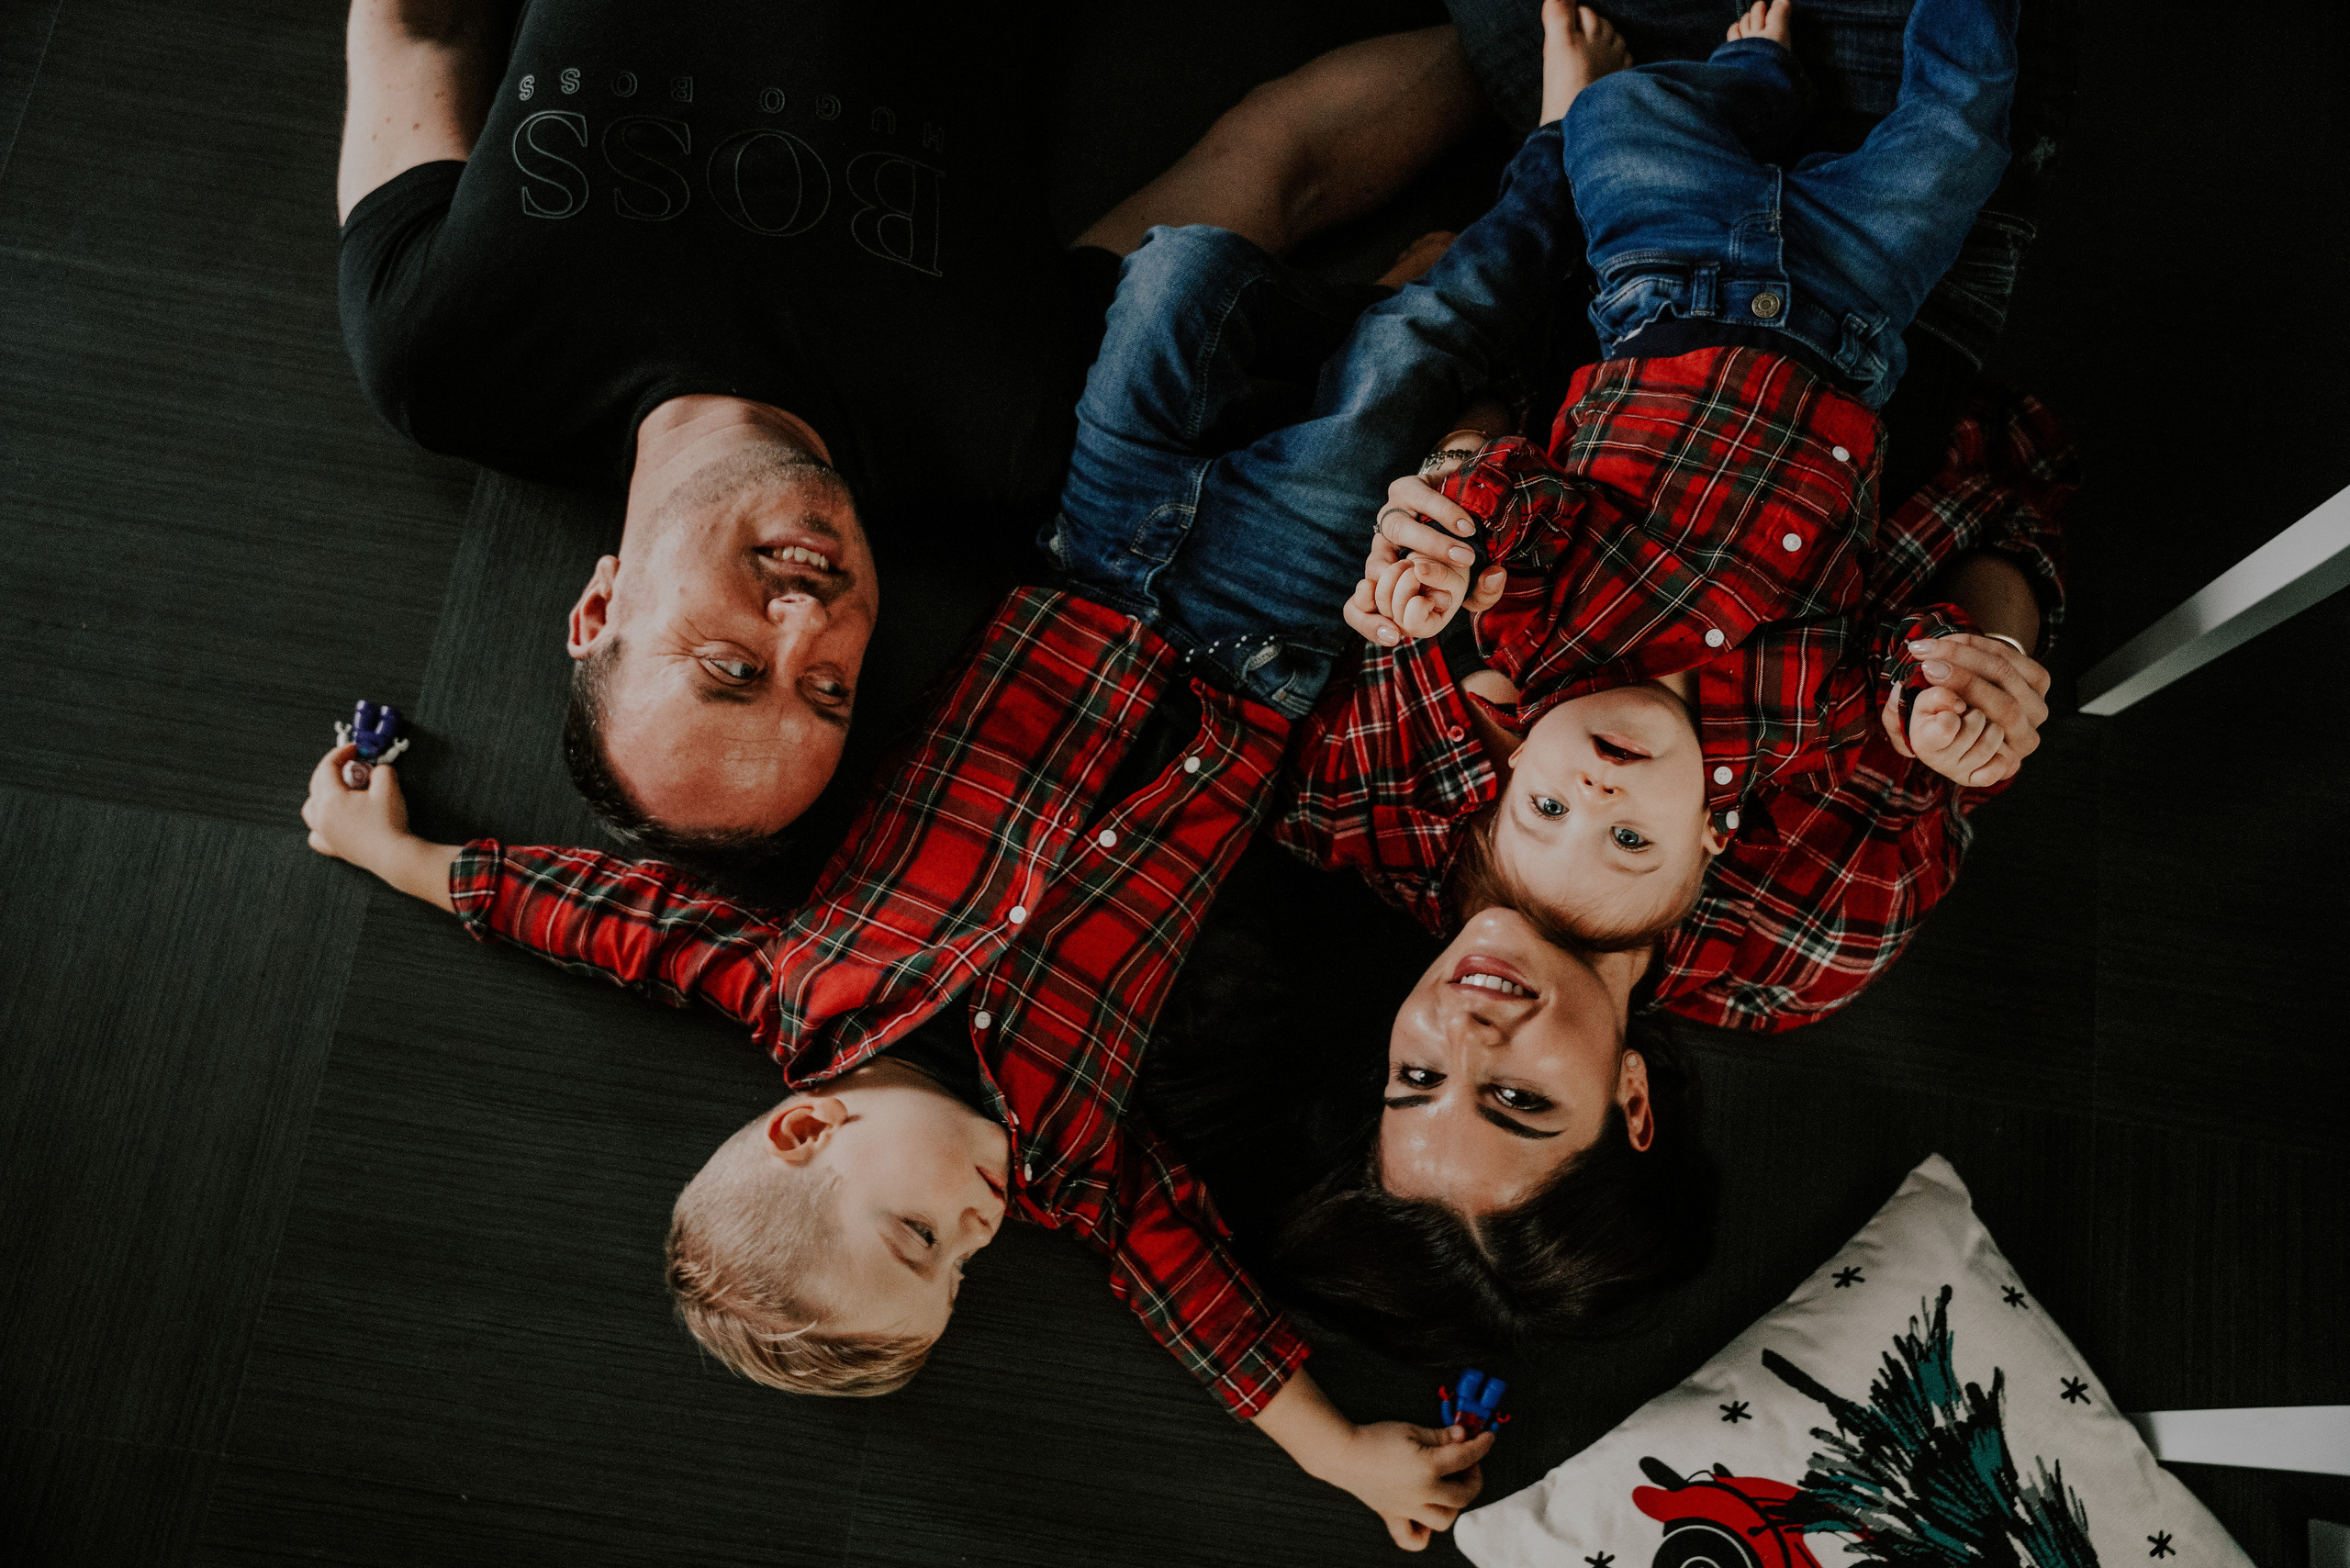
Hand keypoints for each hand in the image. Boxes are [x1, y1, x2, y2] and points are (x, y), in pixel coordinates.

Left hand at [300, 743, 460, 911]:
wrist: (393, 856)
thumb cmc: (388, 825)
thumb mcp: (389, 786)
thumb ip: (382, 771)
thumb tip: (378, 771)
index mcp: (331, 798)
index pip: (327, 767)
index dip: (340, 753)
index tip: (353, 749)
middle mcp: (322, 816)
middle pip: (316, 784)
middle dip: (333, 770)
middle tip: (353, 766)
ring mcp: (325, 833)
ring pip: (310, 808)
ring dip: (321, 795)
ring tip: (339, 791)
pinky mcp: (334, 847)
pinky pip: (316, 834)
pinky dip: (320, 824)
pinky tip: (331, 821)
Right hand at [1321, 1420, 1495, 1550]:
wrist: (1342, 1453)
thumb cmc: (1374, 1438)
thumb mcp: (1412, 1430)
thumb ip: (1441, 1436)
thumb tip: (1463, 1435)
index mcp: (1428, 1468)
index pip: (1466, 1458)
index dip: (1481, 1446)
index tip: (1487, 1439)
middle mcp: (1421, 1493)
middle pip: (1463, 1495)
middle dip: (1473, 1477)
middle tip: (1467, 1462)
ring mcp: (1408, 1509)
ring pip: (1444, 1520)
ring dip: (1454, 1505)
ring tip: (1449, 1487)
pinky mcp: (1393, 1516)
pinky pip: (1413, 1539)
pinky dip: (1424, 1534)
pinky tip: (1426, 1517)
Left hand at [1347, 475, 1504, 646]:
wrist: (1466, 499)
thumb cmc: (1463, 550)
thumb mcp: (1471, 583)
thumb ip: (1481, 595)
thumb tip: (1494, 579)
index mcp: (1385, 580)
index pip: (1357, 608)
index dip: (1367, 623)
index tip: (1394, 637)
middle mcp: (1381, 548)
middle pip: (1375, 567)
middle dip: (1405, 585)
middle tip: (1445, 595)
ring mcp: (1390, 515)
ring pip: (1398, 529)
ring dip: (1433, 546)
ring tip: (1468, 558)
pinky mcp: (1406, 487)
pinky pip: (1420, 499)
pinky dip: (1445, 514)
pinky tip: (1467, 528)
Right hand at [1880, 633, 2051, 786]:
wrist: (1971, 714)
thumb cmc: (1943, 731)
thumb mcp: (1926, 740)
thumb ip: (1910, 728)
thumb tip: (1901, 695)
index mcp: (2004, 761)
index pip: (1987, 728)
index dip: (1957, 702)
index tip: (1925, 675)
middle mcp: (2027, 738)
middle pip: (2002, 701)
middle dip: (1961, 676)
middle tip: (1925, 661)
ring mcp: (2038, 709)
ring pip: (2005, 672)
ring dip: (1964, 653)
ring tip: (1930, 647)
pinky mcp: (2041, 681)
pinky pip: (2010, 654)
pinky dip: (1977, 643)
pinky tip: (1948, 640)